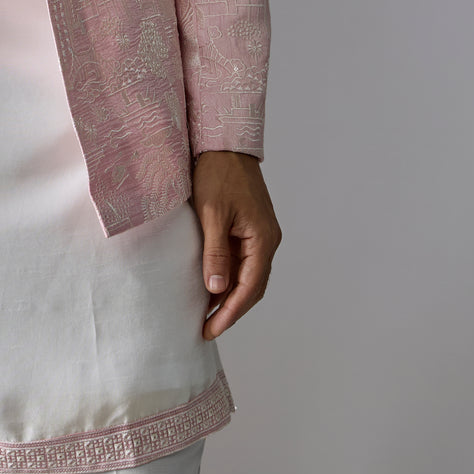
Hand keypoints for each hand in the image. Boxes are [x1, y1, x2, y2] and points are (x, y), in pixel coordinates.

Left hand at [190, 151, 280, 339]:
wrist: (224, 143)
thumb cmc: (217, 174)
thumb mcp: (212, 214)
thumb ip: (215, 253)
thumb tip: (216, 290)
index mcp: (263, 239)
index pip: (249, 288)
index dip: (230, 313)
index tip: (210, 330)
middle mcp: (267, 240)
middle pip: (253, 287)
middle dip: (230, 310)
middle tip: (206, 328)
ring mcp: (260, 233)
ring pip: (248, 275)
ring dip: (229, 295)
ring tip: (206, 313)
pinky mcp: (249, 227)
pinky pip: (242, 260)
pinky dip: (228, 276)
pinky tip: (211, 285)